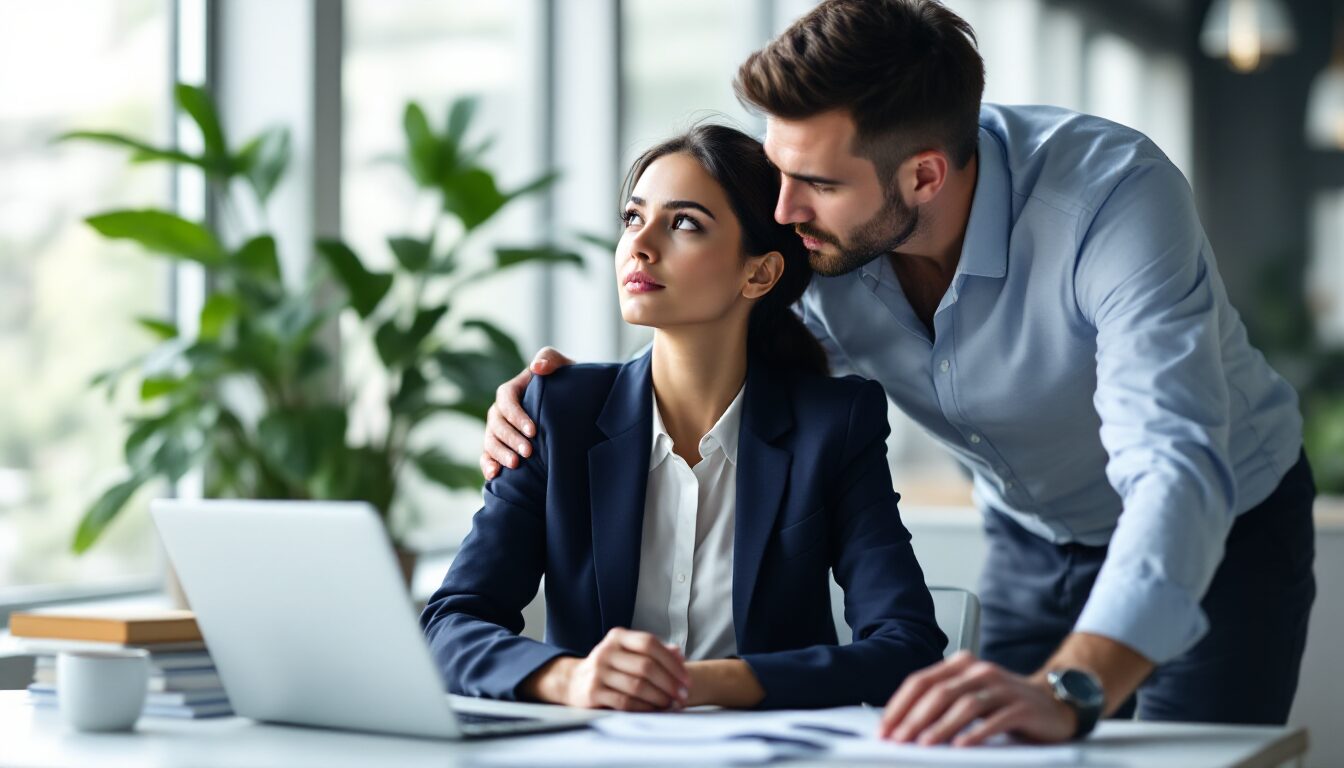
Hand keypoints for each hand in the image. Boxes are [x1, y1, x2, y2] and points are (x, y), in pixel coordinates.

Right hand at [481, 347, 574, 479]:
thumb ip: (551, 359)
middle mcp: (504, 410)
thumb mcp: (566, 368)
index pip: (505, 399)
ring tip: (515, 465)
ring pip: (490, 440)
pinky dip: (487, 464)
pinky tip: (494, 475)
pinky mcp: (504, 447)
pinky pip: (487, 455)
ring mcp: (501, 429)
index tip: (533, 430)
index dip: (515, 415)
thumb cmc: (570, 385)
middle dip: (509, 438)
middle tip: (527, 453)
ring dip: (499, 453)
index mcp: (514, 389)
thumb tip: (536, 368)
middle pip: (495, 423)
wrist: (579, 408)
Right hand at [523, 628, 689, 710]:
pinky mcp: (593, 692)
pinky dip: (644, 707)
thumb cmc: (611, 667)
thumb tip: (679, 655)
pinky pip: (625, 702)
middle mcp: (606, 651)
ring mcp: (598, 671)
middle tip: (683, 695)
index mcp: (618, 637)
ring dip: (659, 697)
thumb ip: (654, 652)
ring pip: (637, 686)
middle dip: (669, 683)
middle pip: (646, 666)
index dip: (671, 661)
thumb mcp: (628, 652)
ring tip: (671, 704)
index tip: (686, 678)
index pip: (650, 643)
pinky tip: (655, 710)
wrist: (574, 681)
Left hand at [876, 651, 1076, 746]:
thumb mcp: (969, 696)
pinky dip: (976, 733)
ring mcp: (1002, 687)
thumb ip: (941, 703)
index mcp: (960, 665)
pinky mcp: (1022, 706)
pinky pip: (995, 719)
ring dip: (941, 726)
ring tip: (924, 744)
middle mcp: (979, 671)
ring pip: (964, 705)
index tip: (885, 729)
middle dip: (914, 718)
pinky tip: (962, 746)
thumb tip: (902, 725)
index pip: (921, 681)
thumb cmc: (1003, 703)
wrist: (1053, 704)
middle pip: (939, 692)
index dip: (900, 705)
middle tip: (899, 740)